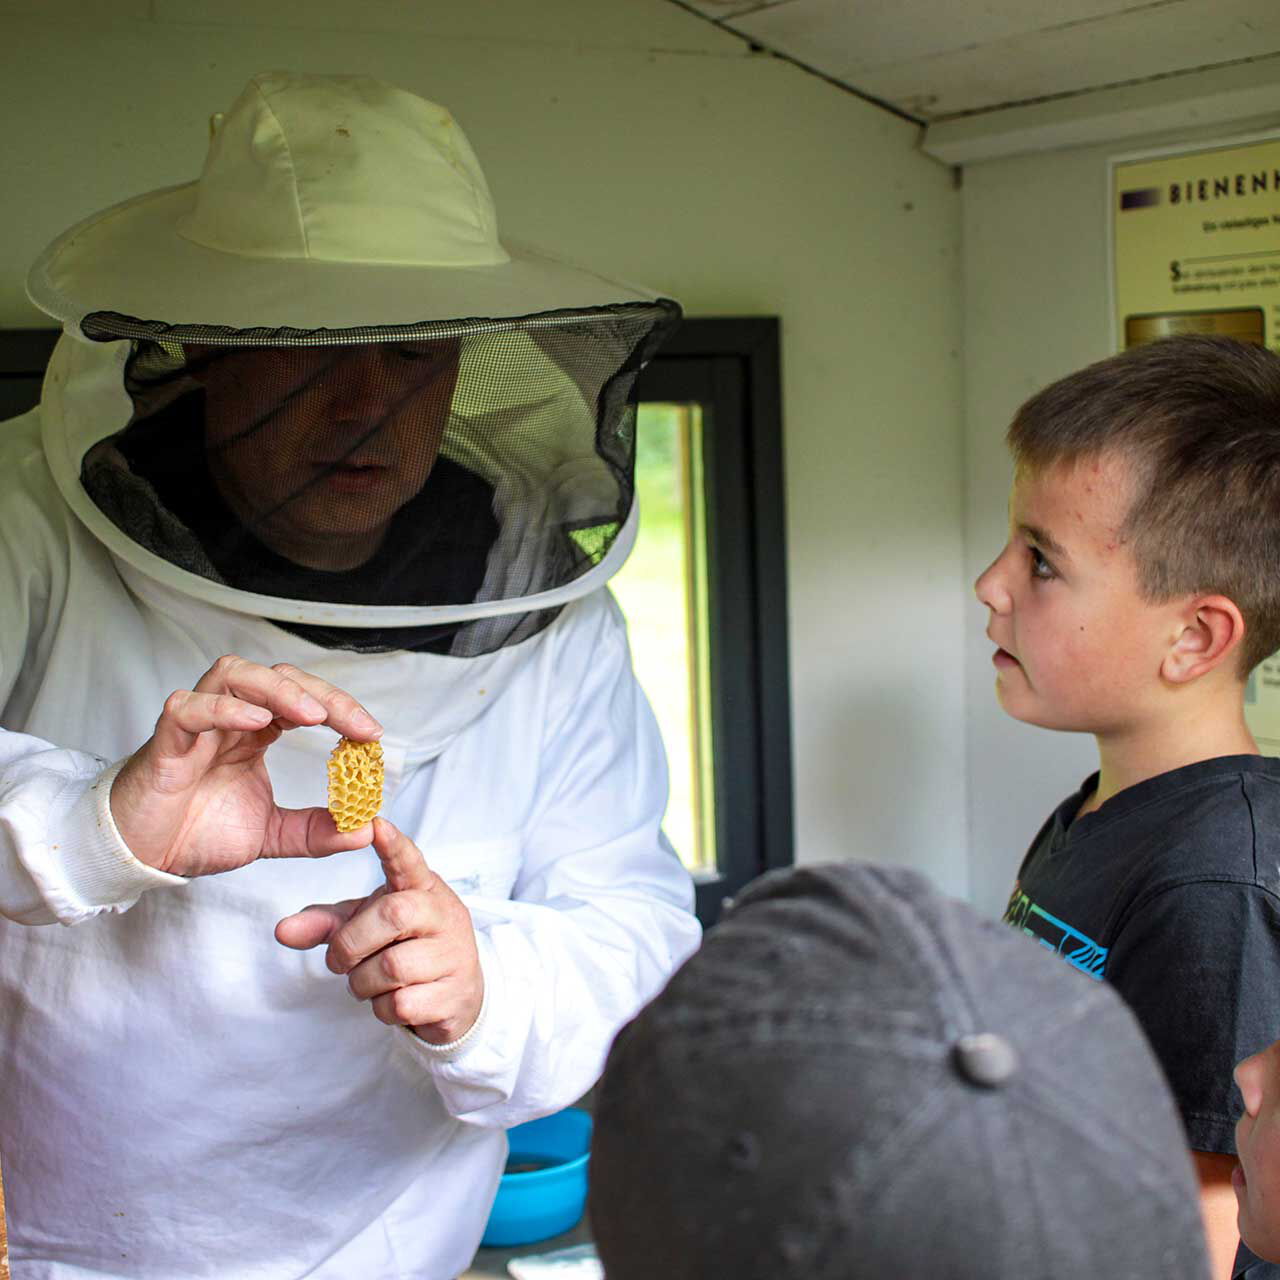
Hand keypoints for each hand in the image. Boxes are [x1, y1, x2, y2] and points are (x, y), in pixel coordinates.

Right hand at [110, 655, 382, 877]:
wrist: (141, 857)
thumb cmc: (196, 832)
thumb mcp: (272, 835)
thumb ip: (317, 831)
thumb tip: (364, 829)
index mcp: (255, 732)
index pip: (304, 700)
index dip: (341, 709)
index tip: (373, 736)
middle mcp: (229, 718)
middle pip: (278, 677)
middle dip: (323, 695)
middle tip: (356, 725)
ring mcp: (196, 724)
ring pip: (234, 674)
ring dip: (278, 689)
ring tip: (312, 715)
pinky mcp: (165, 742)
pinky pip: (188, 708)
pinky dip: (222, 708)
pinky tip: (256, 721)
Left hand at [275, 817, 484, 1045]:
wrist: (456, 995)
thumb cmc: (406, 948)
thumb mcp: (368, 927)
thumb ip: (328, 923)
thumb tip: (282, 930)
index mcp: (422, 889)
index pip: (409, 860)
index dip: (393, 844)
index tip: (375, 824)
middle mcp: (443, 915)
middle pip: (393, 914)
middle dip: (351, 943)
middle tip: (339, 960)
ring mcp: (454, 954)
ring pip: (392, 967)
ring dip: (363, 982)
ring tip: (369, 981)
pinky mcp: (455, 994)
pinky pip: (402, 1004)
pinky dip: (382, 1008)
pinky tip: (391, 1000)